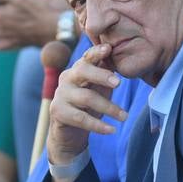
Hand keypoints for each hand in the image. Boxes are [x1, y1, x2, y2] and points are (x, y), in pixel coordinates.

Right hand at [47, 43, 126, 168]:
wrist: (69, 133)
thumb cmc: (87, 107)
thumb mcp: (98, 89)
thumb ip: (106, 76)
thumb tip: (121, 61)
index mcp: (78, 70)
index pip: (87, 57)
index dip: (96, 52)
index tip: (108, 48)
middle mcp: (67, 78)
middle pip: (83, 71)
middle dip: (102, 75)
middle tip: (119, 83)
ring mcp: (60, 94)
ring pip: (86, 97)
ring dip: (109, 107)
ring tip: (124, 116)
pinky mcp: (58, 111)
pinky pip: (81, 118)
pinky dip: (98, 125)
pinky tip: (112, 130)